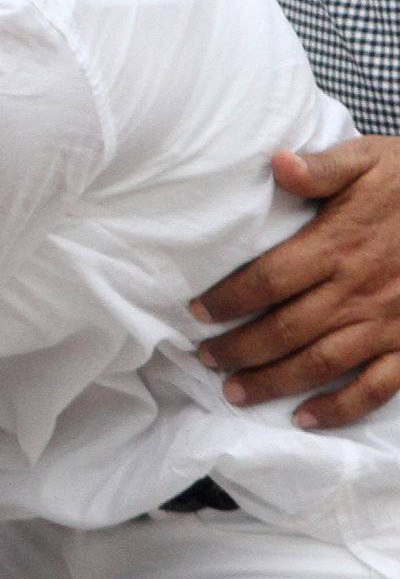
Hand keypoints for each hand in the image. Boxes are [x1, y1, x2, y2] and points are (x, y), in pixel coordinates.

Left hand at [192, 136, 399, 428]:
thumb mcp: (370, 159)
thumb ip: (322, 167)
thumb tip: (277, 162)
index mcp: (339, 245)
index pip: (268, 280)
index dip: (228, 300)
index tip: (197, 312)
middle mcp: (358, 291)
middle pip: (285, 329)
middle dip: (240, 349)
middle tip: (205, 359)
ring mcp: (388, 323)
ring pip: (321, 363)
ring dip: (275, 382)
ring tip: (236, 394)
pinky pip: (377, 386)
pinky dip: (341, 408)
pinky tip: (308, 419)